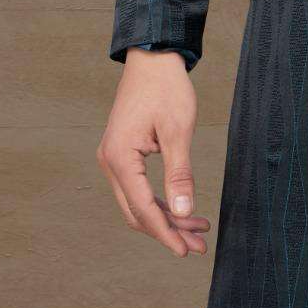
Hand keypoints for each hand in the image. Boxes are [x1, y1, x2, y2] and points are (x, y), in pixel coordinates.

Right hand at [96, 48, 211, 256]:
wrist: (152, 56)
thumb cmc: (166, 88)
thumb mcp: (178, 130)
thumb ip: (180, 174)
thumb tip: (185, 213)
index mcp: (120, 158)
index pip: (142, 209)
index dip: (165, 233)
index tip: (186, 251)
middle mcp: (110, 162)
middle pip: (137, 211)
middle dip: (167, 230)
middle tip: (198, 245)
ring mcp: (114, 158)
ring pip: (138, 202)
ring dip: (166, 217)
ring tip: (197, 230)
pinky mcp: (123, 153)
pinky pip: (138, 187)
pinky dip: (160, 199)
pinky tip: (182, 207)